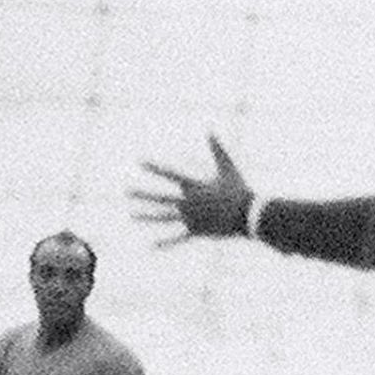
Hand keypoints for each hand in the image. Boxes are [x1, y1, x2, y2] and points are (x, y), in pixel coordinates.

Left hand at [131, 134, 253, 248]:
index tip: (140, 162)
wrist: (249, 214)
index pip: (170, 174)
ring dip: (147, 215)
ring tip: (132, 214)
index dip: (155, 168)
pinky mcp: (197, 231)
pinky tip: (152, 246)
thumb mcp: (228, 168)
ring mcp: (191, 218)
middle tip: (126, 191)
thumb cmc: (239, 190)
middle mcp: (189, 202)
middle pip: (160, 198)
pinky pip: (178, 237)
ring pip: (164, 217)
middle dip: (142, 194)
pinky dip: (165, 242)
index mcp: (195, 186)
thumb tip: (210, 129)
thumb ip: (217, 149)